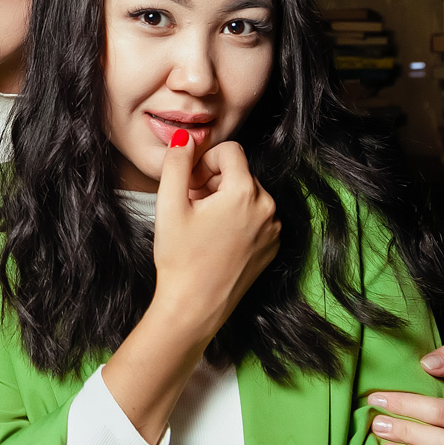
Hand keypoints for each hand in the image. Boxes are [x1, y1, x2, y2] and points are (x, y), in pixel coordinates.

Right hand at [150, 135, 281, 340]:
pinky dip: (237, 220)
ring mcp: (273, 229)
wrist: (193, 306)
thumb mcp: (169, 204)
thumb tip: (186, 138)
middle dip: (212, 181)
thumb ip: (177, 163)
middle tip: (188, 204)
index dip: (204, 161)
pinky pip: (256, 218)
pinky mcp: (272, 247)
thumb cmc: (180, 258)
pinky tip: (215, 239)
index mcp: (244, 192)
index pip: (229, 151)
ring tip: (200, 224)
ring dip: (224, 201)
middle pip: (239, 174)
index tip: (188, 183)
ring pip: (248, 196)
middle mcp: (268, 207)